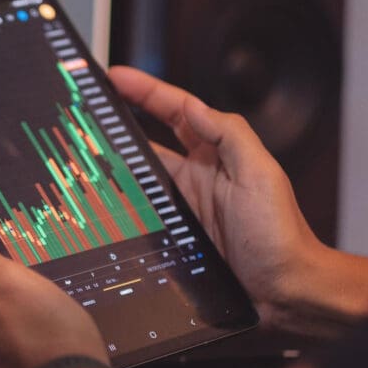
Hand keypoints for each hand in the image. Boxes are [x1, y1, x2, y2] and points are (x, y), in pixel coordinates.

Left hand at [0, 225, 107, 367]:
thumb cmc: (45, 338)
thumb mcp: (7, 280)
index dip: (0, 276)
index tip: (22, 288)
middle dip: (11, 304)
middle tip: (40, 311)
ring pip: (1, 333)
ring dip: (22, 330)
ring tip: (48, 333)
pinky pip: (14, 360)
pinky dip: (28, 355)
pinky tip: (47, 355)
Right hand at [107, 66, 323, 329]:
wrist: (284, 291)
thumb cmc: (280, 234)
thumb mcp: (259, 174)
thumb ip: (230, 135)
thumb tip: (193, 105)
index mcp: (218, 154)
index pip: (176, 112)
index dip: (146, 91)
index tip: (115, 77)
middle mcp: (197, 176)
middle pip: (150, 139)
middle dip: (120, 120)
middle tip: (88, 109)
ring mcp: (183, 206)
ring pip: (140, 177)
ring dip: (114, 163)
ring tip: (83, 150)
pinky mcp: (174, 236)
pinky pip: (140, 214)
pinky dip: (119, 205)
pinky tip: (98, 202)